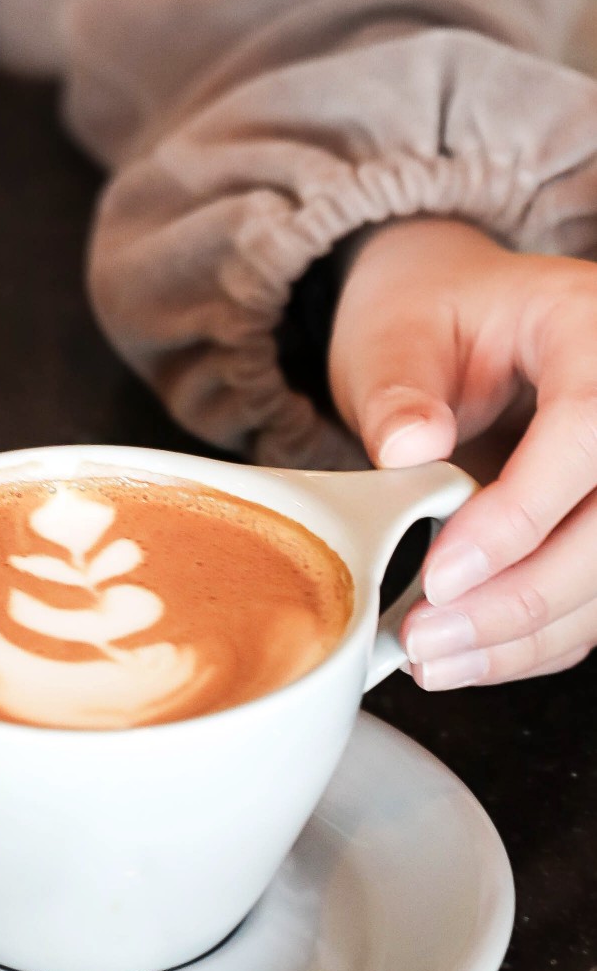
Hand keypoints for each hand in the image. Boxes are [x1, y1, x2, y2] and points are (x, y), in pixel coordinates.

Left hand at [329, 216, 596, 690]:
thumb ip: (396, 390)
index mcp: (590, 328)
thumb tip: (408, 447)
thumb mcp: (395, 333)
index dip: (523, 513)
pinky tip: (470, 653)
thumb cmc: (427, 313)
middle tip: (429, 636)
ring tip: (436, 657)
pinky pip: (595, 596)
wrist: (451, 314)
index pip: (588, 430)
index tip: (444, 573)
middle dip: (522, 595)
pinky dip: (536, 635)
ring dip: (528, 632)